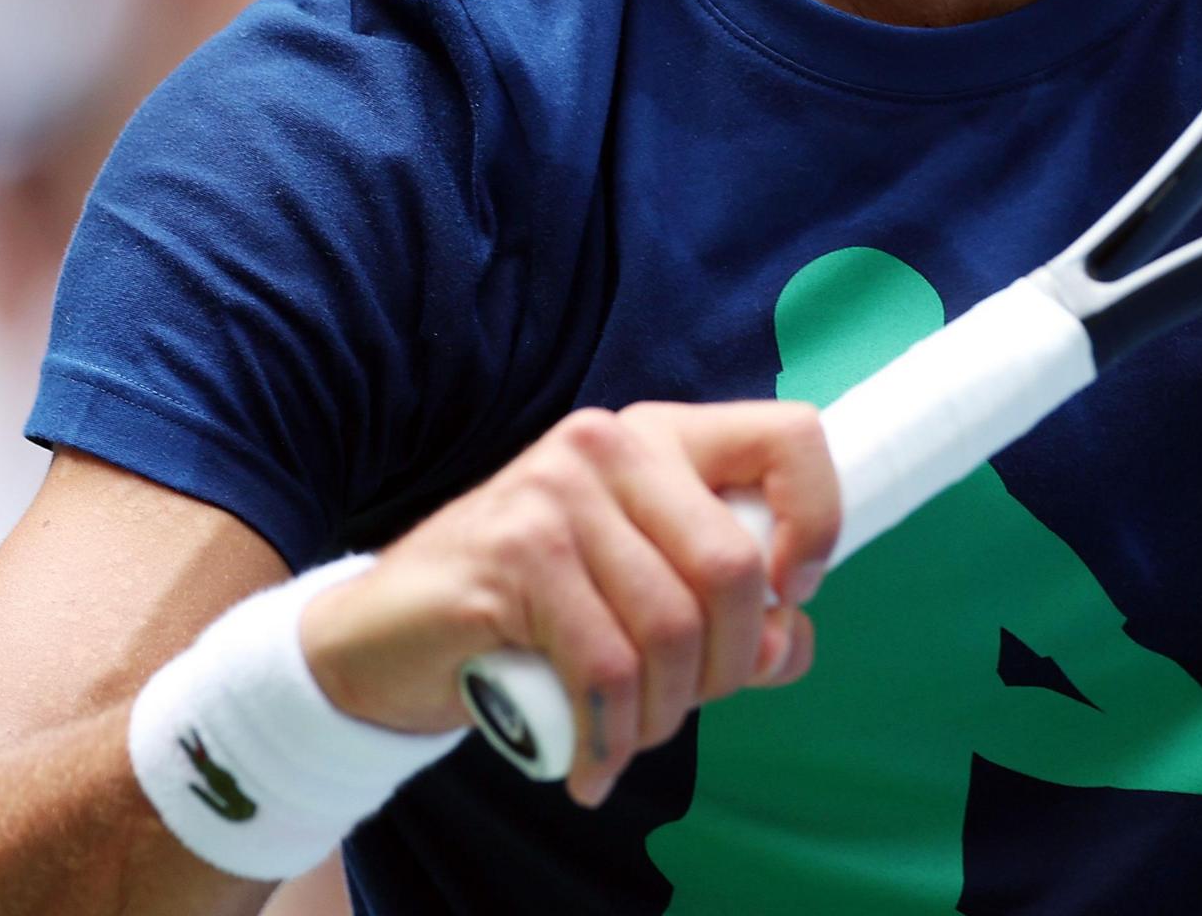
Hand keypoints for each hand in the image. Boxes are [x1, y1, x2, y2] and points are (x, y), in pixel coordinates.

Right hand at [296, 399, 839, 806]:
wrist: (383, 637)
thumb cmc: (526, 614)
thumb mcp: (638, 596)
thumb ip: (728, 616)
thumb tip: (793, 643)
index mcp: (659, 438)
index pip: (790, 438)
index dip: (817, 524)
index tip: (791, 599)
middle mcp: (609, 445)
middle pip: (733, 565)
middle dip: (730, 665)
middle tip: (686, 707)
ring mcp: (554, 494)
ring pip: (670, 626)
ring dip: (666, 714)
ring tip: (630, 738)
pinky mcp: (511, 556)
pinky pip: (604, 666)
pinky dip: (612, 735)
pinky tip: (594, 764)